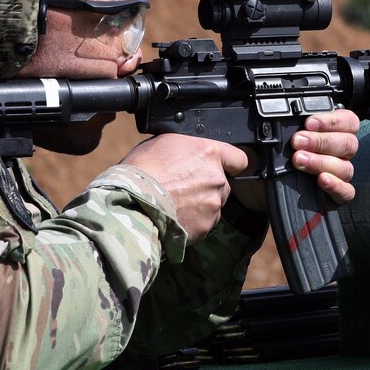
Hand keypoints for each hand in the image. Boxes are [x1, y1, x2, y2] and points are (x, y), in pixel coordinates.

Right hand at [121, 134, 248, 241]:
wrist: (131, 203)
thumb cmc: (140, 171)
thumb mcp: (161, 143)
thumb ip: (186, 148)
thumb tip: (188, 152)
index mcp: (209, 153)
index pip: (238, 158)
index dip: (231, 164)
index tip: (226, 168)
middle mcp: (217, 178)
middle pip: (222, 184)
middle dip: (207, 187)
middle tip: (182, 189)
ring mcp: (213, 204)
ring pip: (213, 204)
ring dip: (200, 205)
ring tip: (174, 204)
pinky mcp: (205, 225)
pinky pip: (204, 223)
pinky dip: (192, 222)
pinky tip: (173, 217)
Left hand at [231, 110, 360, 211]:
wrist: (257, 188)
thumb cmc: (269, 159)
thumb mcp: (270, 139)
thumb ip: (278, 129)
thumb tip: (271, 123)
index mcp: (331, 132)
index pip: (347, 121)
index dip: (331, 121)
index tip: (308, 123)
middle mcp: (339, 152)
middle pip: (348, 143)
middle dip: (321, 141)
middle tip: (297, 142)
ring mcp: (339, 175)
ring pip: (345, 167)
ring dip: (321, 162)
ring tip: (299, 160)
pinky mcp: (336, 195)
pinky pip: (347, 192)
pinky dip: (336, 185)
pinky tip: (322, 180)